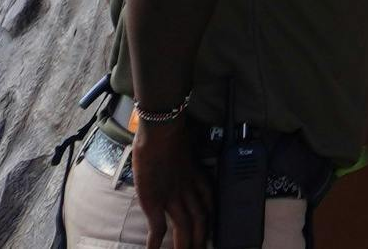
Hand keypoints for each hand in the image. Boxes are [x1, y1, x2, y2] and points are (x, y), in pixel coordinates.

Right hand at [131, 116, 212, 248]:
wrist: (160, 131)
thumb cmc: (169, 132)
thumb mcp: (182, 145)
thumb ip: (182, 155)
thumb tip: (181, 149)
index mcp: (195, 176)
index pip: (208, 201)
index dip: (211, 216)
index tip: (212, 227)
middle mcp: (187, 190)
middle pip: (200, 220)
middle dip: (201, 238)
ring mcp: (172, 197)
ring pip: (184, 228)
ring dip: (184, 245)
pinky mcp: (155, 201)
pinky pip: (158, 228)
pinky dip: (155, 243)